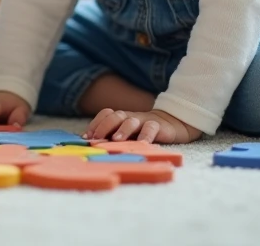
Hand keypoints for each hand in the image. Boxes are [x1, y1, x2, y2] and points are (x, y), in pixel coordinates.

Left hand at [85, 108, 201, 143]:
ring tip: (117, 141)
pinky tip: (142, 144)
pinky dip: (146, 135)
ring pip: (131, 120)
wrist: (172, 124)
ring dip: (123, 130)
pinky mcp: (159, 126)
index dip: (95, 123)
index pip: (105, 114)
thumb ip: (113, 137)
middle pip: (115, 115)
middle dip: (104, 126)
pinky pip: (151, 128)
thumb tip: (90, 145)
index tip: (87, 137)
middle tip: (97, 139)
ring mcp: (144, 120)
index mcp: (121, 117)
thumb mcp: (128, 135)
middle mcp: (131, 117)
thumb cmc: (144, 133)